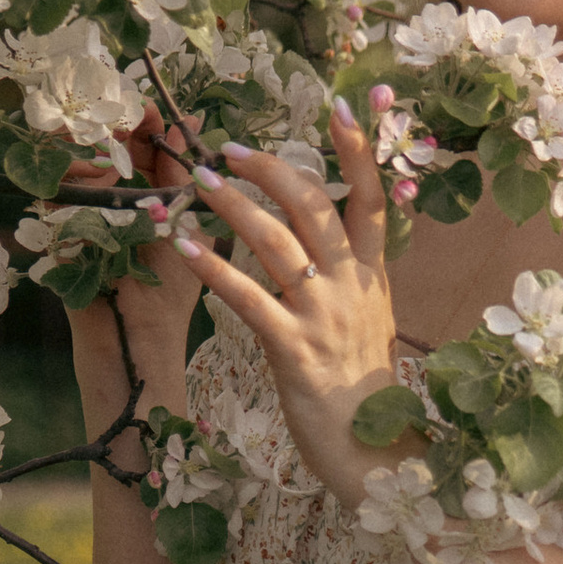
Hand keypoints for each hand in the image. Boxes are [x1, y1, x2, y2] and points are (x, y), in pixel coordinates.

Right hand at [58, 108, 204, 417]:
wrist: (138, 349)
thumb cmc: (167, 297)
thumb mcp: (184, 229)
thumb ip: (181, 178)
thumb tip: (190, 123)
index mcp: (144, 201)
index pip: (138, 148)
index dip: (142, 124)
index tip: (146, 106)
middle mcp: (110, 207)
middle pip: (102, 149)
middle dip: (110, 130)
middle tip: (118, 120)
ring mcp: (82, 221)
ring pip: (75, 167)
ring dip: (92, 158)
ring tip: (109, 166)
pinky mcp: (59, 239)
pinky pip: (56, 197)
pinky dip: (73, 185)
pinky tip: (91, 184)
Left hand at [171, 108, 398, 508]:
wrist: (377, 457)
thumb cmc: (364, 394)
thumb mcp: (369, 325)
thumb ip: (351, 280)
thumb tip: (323, 243)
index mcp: (373, 278)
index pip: (371, 200)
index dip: (357, 151)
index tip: (340, 106)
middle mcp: (351, 288)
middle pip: (314, 206)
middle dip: (269, 169)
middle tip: (226, 151)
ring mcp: (324, 318)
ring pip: (276, 242)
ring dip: (232, 206)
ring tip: (197, 185)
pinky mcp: (294, 352)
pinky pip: (249, 299)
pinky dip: (214, 268)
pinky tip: (186, 248)